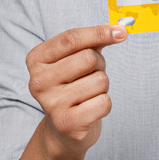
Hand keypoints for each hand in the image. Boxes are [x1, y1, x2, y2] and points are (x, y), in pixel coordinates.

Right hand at [25, 23, 128, 158]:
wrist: (63, 128)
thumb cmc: (72, 86)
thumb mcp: (76, 58)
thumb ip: (93, 42)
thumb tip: (118, 31)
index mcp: (36, 60)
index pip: (71, 39)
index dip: (99, 32)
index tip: (122, 32)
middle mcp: (38, 82)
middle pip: (88, 58)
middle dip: (99, 65)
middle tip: (90, 76)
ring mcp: (51, 104)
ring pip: (100, 80)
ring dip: (102, 86)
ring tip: (87, 94)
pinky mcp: (67, 123)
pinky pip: (104, 102)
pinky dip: (104, 104)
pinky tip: (90, 109)